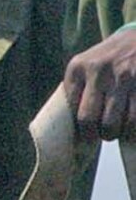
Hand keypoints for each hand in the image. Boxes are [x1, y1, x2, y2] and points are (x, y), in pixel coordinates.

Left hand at [63, 26, 135, 141]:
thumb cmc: (111, 58)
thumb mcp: (88, 65)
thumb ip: (78, 91)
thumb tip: (75, 132)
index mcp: (78, 67)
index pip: (70, 109)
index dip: (78, 130)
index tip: (84, 140)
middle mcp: (98, 70)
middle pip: (89, 120)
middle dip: (97, 135)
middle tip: (104, 134)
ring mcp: (123, 77)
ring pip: (115, 125)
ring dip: (118, 134)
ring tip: (120, 128)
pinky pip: (135, 121)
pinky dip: (133, 131)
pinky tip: (133, 125)